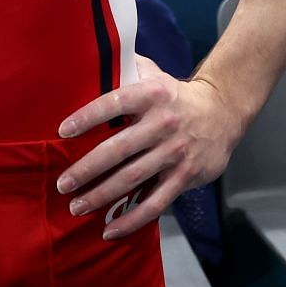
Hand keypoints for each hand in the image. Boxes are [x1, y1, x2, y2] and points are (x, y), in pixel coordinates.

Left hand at [54, 55, 238, 241]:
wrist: (223, 111)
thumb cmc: (175, 94)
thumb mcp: (154, 74)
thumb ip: (125, 67)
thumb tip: (90, 57)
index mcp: (151, 94)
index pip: (114, 103)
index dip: (87, 117)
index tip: (62, 131)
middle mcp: (162, 123)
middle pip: (118, 149)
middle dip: (87, 169)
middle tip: (63, 183)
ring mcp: (175, 152)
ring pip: (132, 179)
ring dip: (102, 195)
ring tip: (76, 206)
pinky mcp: (185, 176)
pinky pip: (155, 203)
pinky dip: (131, 219)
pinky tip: (109, 229)